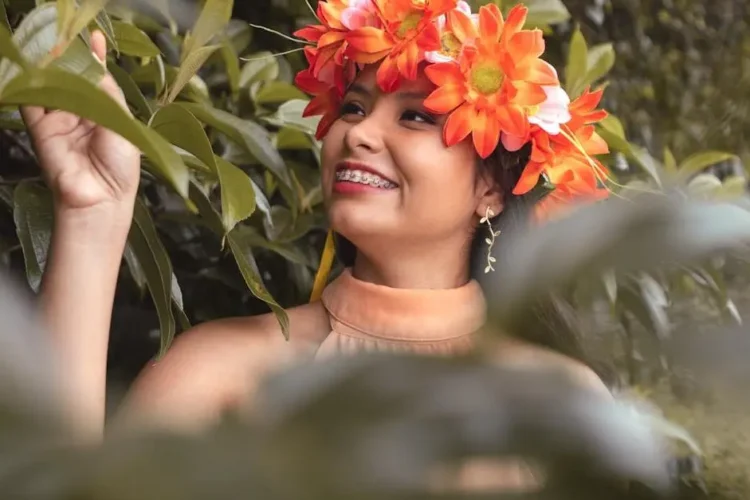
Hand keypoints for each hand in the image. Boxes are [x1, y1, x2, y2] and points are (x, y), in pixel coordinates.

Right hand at [21, 31, 140, 214]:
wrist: (101, 199)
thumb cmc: (120, 168)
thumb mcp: (122, 125)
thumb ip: (108, 96)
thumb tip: (97, 66)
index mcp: (106, 115)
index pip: (98, 80)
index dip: (96, 59)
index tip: (96, 38)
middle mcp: (82, 116)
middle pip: (72, 79)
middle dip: (71, 58)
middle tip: (69, 36)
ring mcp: (60, 122)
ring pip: (51, 86)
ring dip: (50, 66)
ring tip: (53, 45)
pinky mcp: (42, 130)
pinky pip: (32, 103)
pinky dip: (30, 84)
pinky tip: (34, 67)